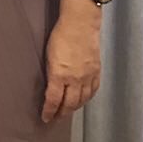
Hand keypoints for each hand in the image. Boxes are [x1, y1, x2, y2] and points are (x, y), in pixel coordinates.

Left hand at [41, 1, 102, 122]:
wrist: (80, 23)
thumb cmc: (60, 36)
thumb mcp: (48, 56)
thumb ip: (51, 74)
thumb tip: (51, 88)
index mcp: (59, 75)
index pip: (54, 100)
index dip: (49, 111)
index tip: (45, 118)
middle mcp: (75, 79)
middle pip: (69, 104)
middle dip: (61, 113)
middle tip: (56, 118)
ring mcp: (88, 76)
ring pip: (82, 100)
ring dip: (74, 108)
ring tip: (68, 111)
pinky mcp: (97, 71)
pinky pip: (93, 90)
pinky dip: (87, 98)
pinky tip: (83, 99)